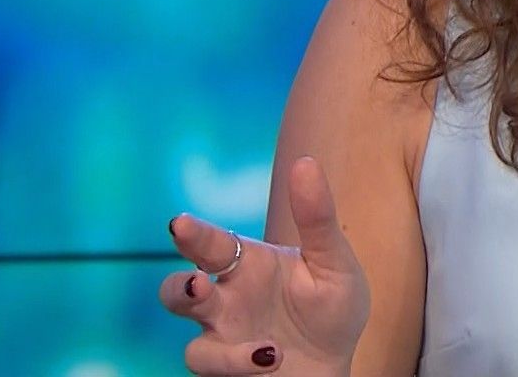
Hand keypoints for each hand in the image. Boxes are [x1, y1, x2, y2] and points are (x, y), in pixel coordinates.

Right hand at [159, 155, 372, 375]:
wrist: (338, 364)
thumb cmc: (333, 308)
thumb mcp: (334, 263)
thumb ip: (317, 218)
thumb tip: (305, 162)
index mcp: (246, 264)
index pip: (210, 245)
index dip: (191, 234)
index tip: (180, 224)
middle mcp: (225, 300)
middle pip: (179, 291)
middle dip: (178, 288)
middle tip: (197, 283)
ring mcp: (222, 339)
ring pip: (191, 347)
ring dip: (216, 348)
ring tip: (263, 346)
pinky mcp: (227, 370)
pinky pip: (212, 366)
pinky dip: (237, 363)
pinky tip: (272, 357)